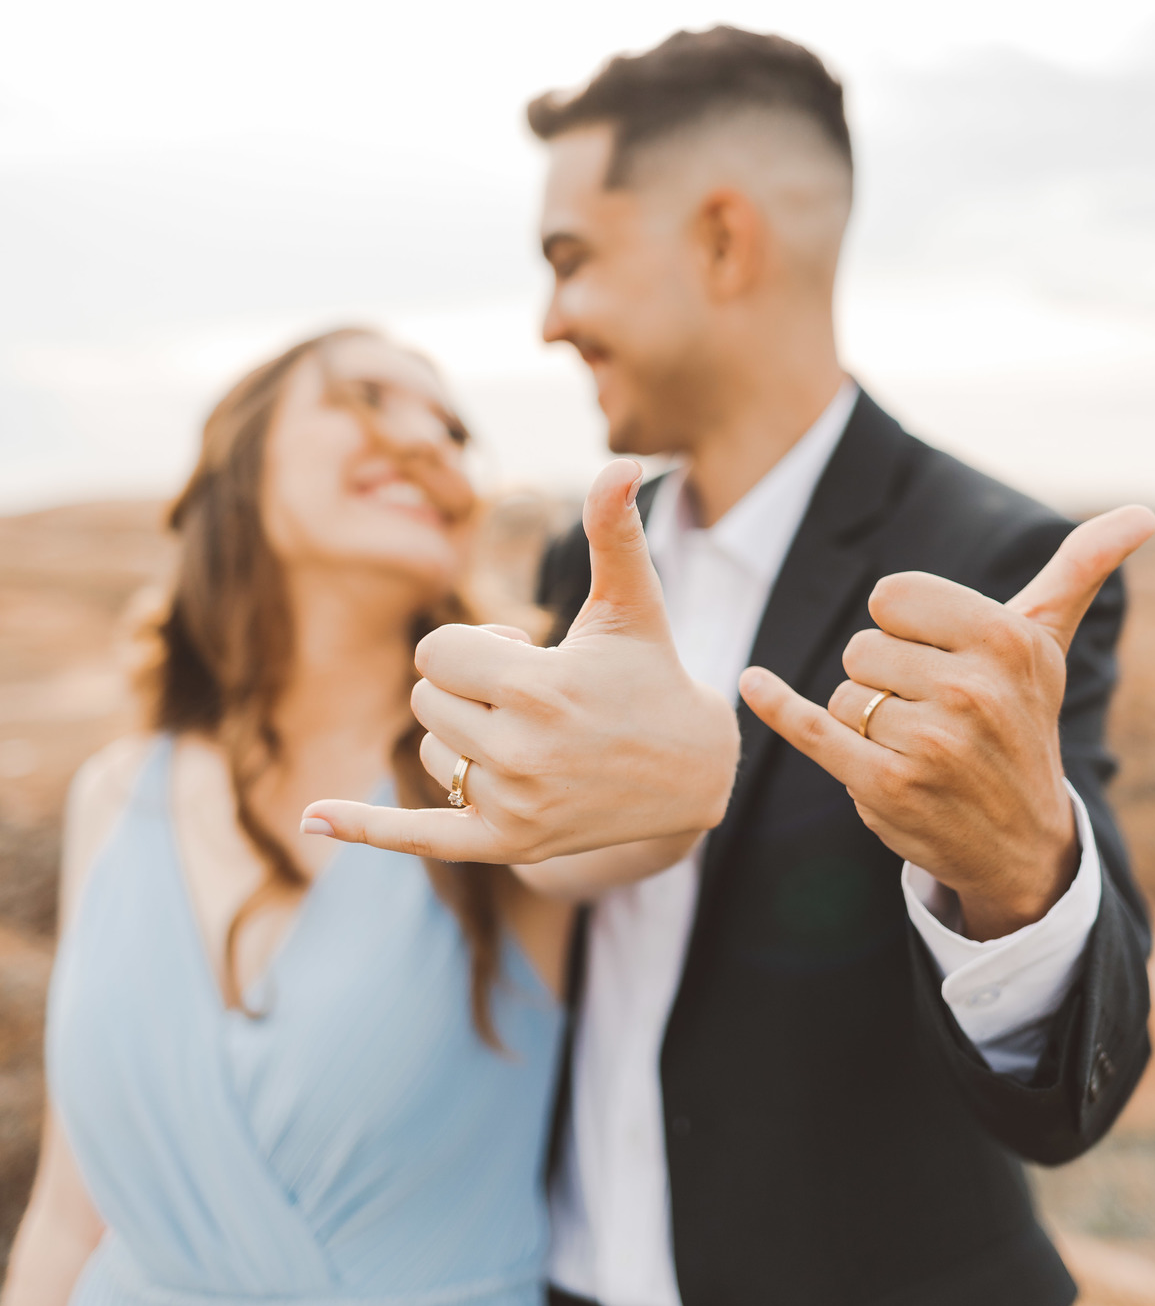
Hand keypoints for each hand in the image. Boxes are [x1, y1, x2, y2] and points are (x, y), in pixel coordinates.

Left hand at [302, 460, 739, 862]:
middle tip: (532, 698)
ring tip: (529, 739)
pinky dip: (366, 828)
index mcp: (538, 687)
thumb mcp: (632, 604)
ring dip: (462, 736)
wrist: (692, 775)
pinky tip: (310, 819)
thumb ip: (614, 531)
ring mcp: (513, 804)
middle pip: (425, 699)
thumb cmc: (651, 674)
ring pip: (429, 751)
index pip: (435, 652)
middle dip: (467, 688)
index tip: (526, 653)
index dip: (474, 645)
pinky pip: (419, 836)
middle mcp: (520, 751)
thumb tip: (621, 461)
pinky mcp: (507, 844)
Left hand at [739, 506, 1154, 939]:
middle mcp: (973, 690)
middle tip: (931, 712)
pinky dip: (774, 705)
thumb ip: (1078, 570)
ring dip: (866, 718)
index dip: (904, 626)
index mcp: (1007, 641)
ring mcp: (928, 743)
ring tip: (916, 745)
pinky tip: (752, 683)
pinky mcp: (884, 787)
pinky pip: (811, 727)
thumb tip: (1139, 512)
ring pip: (843, 693)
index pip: (893, 596)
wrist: (1021, 841)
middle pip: (862, 646)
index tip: (938, 656)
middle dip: (884, 677)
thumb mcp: (1047, 646)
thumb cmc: (1021, 724)